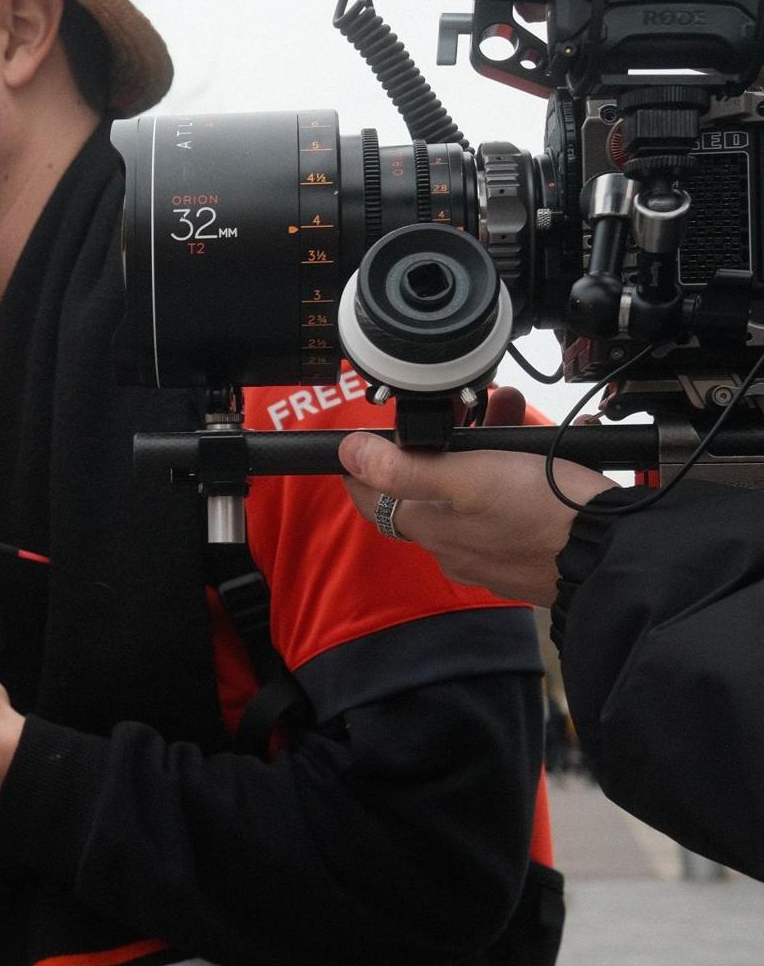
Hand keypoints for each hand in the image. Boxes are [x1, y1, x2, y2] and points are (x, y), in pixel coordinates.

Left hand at [339, 428, 614, 607]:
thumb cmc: (545, 514)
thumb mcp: (468, 478)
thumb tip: (349, 453)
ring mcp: (490, 555)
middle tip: (463, 409)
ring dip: (483, 450)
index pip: (372, 499)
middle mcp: (453, 548)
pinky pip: (507, 507)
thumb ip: (404, 468)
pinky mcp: (526, 554)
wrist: (618, 556)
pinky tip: (538, 449)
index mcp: (430, 529)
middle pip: (427, 488)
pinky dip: (514, 474)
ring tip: (510, 411)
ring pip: (470, 493)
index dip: (364, 466)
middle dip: (441, 442)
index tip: (367, 440)